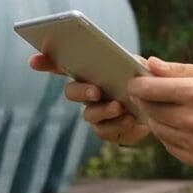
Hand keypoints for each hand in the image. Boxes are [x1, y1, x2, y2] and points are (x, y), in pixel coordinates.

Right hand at [28, 52, 149, 145]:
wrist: (158, 111)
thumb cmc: (145, 85)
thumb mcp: (141, 68)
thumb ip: (136, 63)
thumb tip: (137, 61)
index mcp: (92, 71)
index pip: (62, 64)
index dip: (46, 62)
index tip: (33, 61)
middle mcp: (88, 92)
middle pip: (72, 92)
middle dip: (81, 91)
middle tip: (96, 91)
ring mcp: (95, 113)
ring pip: (88, 114)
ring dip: (102, 110)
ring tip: (119, 107)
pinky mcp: (107, 130)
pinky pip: (104, 131)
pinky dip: (118, 125)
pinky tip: (130, 119)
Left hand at [128, 57, 192, 168]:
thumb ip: (179, 70)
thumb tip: (149, 63)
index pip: (151, 89)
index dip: (138, 84)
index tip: (134, 81)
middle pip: (151, 109)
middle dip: (145, 100)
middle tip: (147, 92)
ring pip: (157, 128)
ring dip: (156, 117)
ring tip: (166, 107)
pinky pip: (168, 144)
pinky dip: (168, 133)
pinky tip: (179, 124)